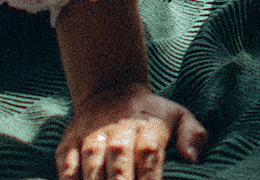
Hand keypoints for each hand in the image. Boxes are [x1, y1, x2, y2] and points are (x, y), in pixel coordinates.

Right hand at [57, 84, 205, 179]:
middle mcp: (118, 133)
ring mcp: (91, 139)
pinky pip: (67, 169)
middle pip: (119, 169)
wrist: (111, 90)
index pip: (148, 158)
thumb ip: (192, 135)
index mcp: (147, 128)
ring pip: (92, 170)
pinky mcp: (68, 144)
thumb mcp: (179, 116)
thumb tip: (191, 158)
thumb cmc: (151, 115)